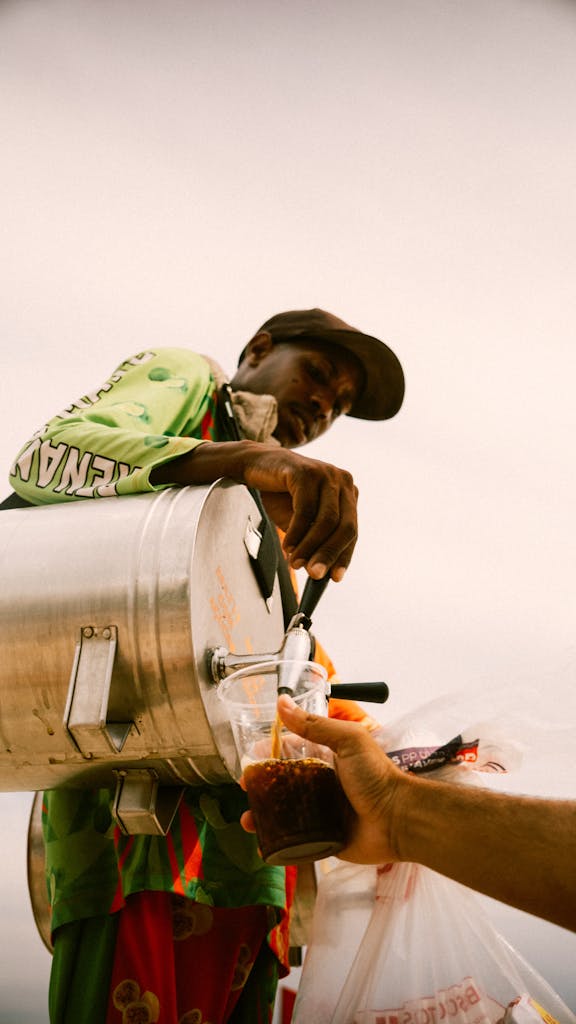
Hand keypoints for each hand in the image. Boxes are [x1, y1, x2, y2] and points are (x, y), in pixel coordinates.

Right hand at [240, 695, 406, 863]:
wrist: (398, 821)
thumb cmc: (377, 777)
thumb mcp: (348, 741)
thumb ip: (315, 725)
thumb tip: (282, 702)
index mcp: (327, 758)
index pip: (291, 751)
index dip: (269, 752)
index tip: (250, 756)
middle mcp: (321, 784)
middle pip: (282, 782)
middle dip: (260, 785)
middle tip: (245, 787)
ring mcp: (320, 812)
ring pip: (283, 812)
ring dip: (262, 814)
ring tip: (248, 819)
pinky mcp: (321, 839)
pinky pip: (293, 840)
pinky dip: (275, 841)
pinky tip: (262, 842)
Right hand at [242, 446, 357, 580]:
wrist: (255, 465)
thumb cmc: (281, 494)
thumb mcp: (301, 521)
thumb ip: (313, 540)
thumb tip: (320, 572)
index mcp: (347, 493)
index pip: (351, 531)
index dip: (343, 556)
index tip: (335, 578)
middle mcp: (342, 482)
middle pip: (345, 527)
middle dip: (329, 554)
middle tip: (315, 575)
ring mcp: (326, 474)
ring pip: (326, 521)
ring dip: (310, 547)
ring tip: (296, 564)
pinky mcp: (306, 472)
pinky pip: (305, 510)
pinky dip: (296, 532)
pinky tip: (287, 546)